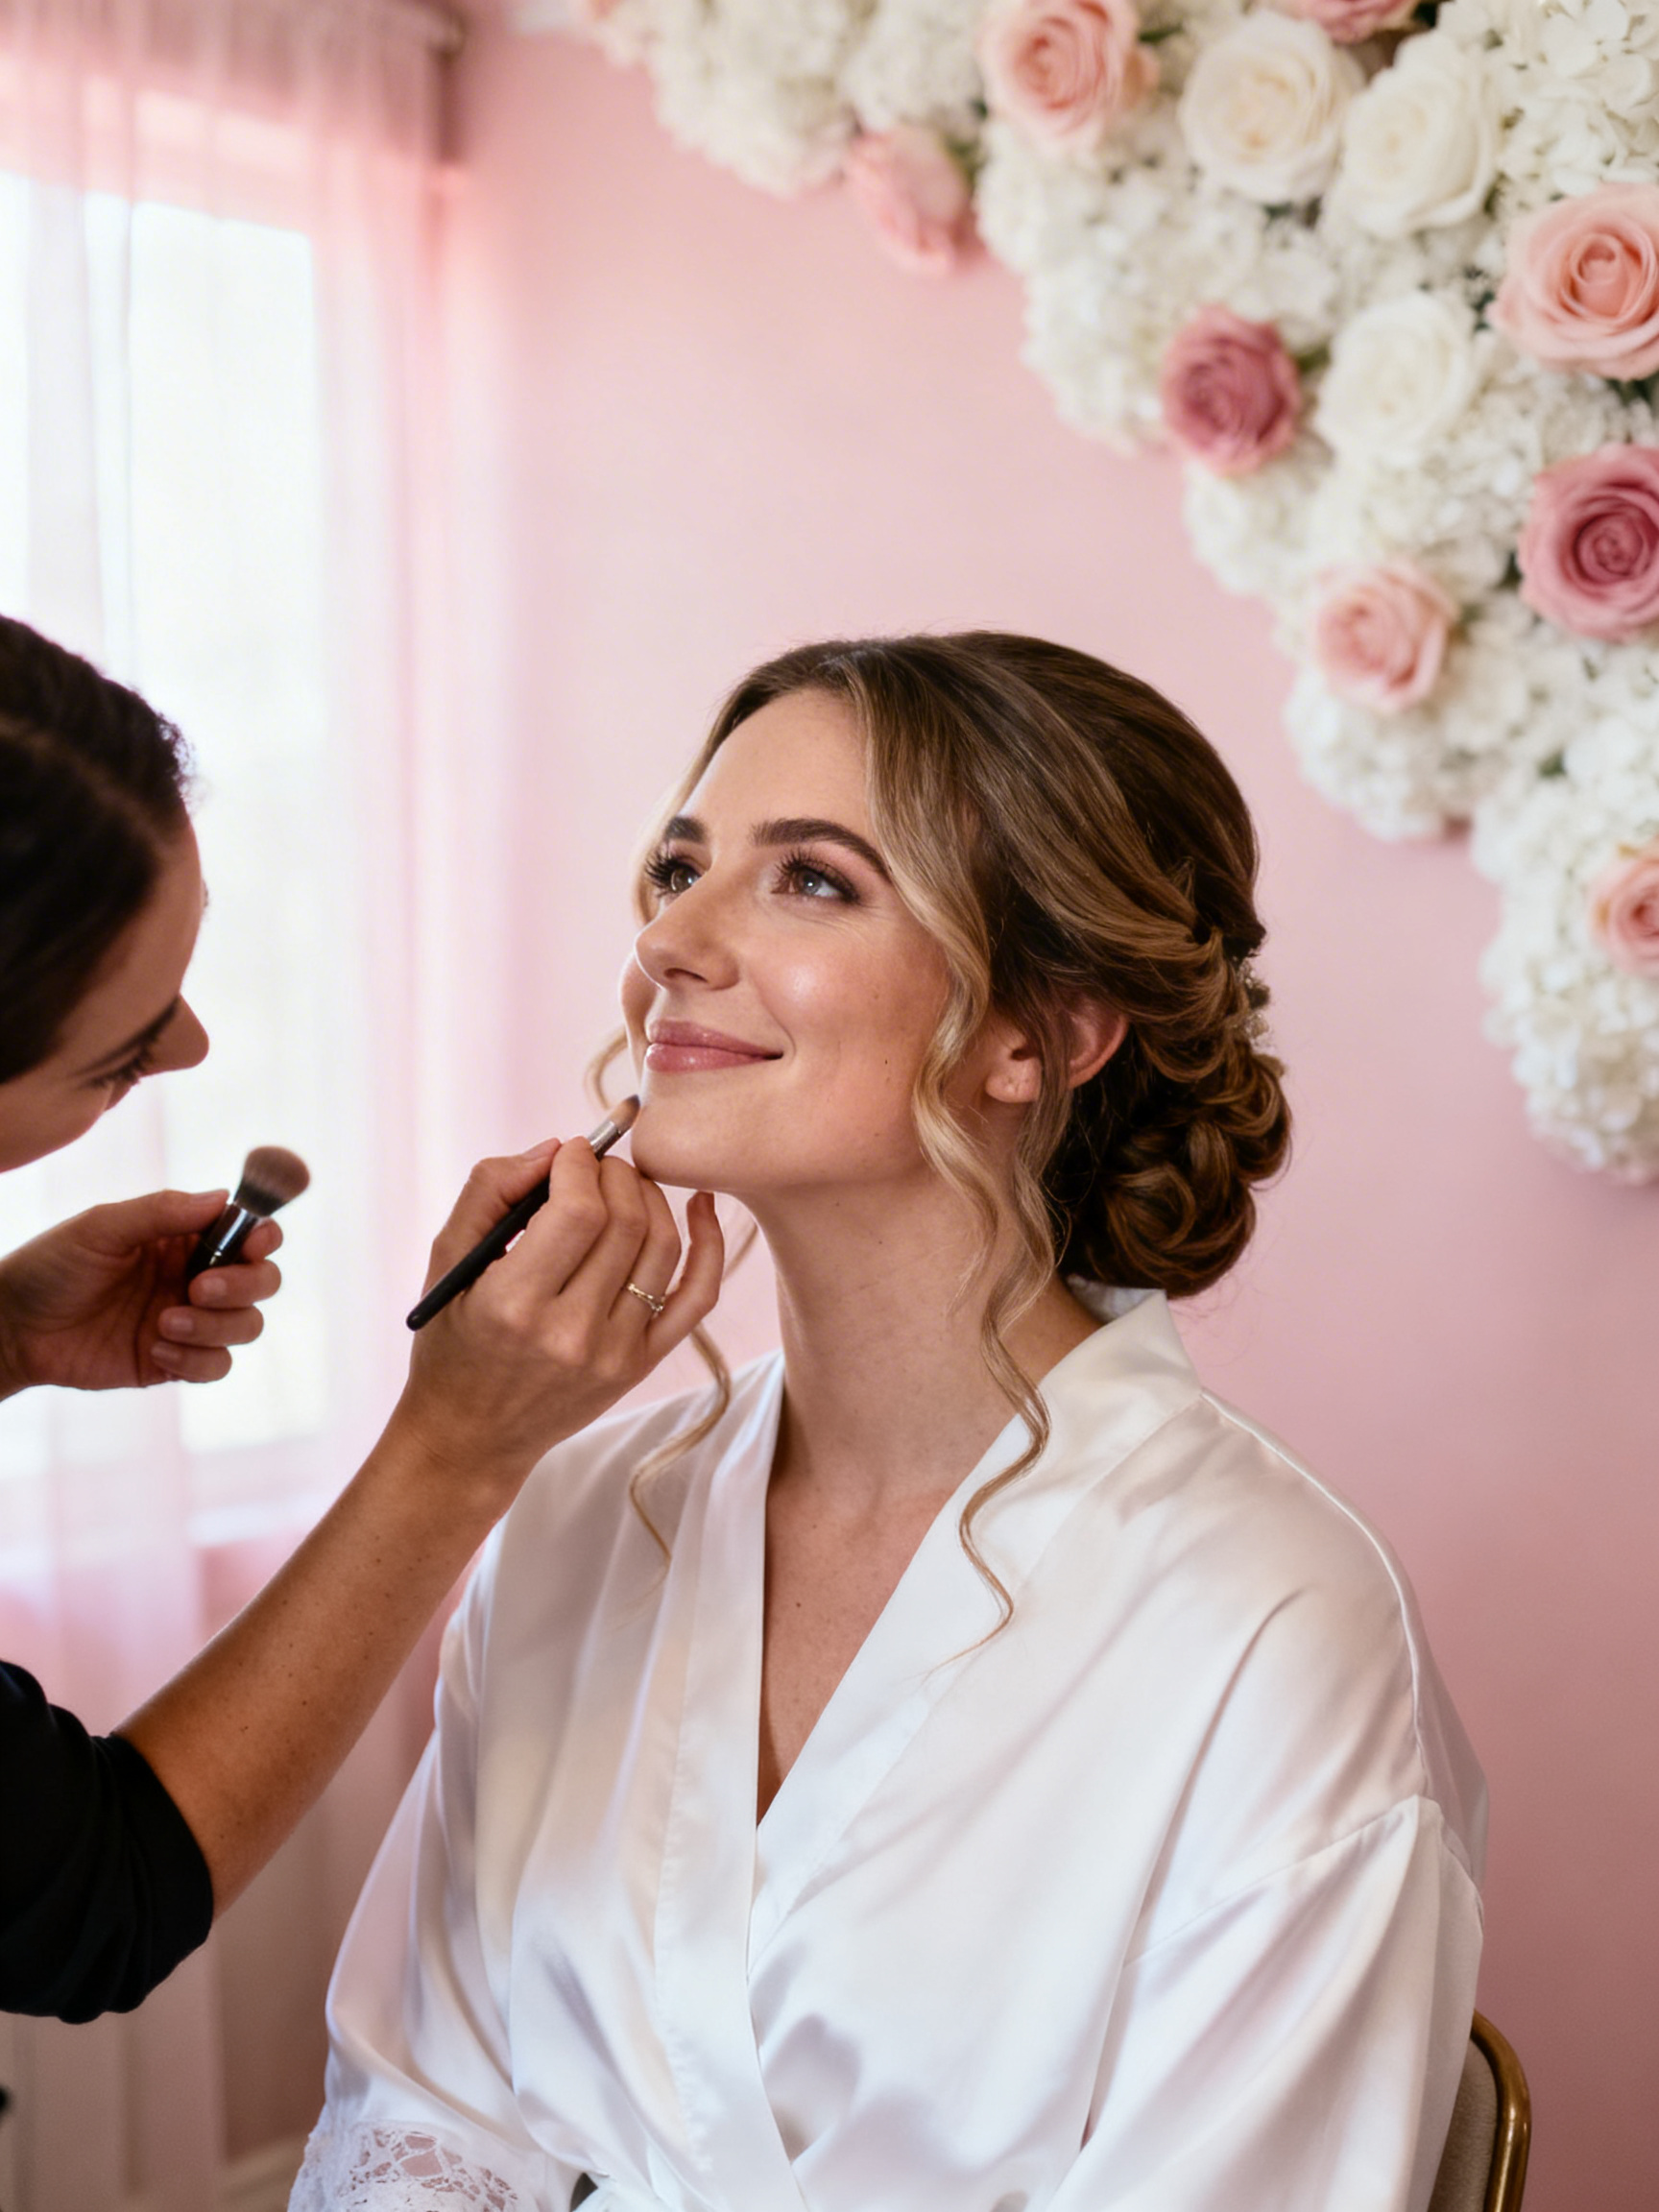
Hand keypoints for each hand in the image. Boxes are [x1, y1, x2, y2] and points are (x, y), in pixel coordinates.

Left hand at [0, 1191, 283, 1397]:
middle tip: (199, 1288)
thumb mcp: (101, 1228)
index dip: (263, 1237)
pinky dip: (196, 1360)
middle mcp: (196, 1277)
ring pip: (247, 1326)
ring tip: (164, 1322)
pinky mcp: (174, 1363)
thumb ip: (162, 1211)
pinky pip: (217, 1366)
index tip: (253, 1243)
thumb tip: (225, 1197)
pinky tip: (155, 1349)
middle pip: (263, 1281)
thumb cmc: (50, 1268)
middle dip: (243, 1285)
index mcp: (185, 1239)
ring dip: (215, 1325)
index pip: (250, 1234)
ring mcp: (189, 1322)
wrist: (13, 1328)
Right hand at [390, 1134, 723, 1498]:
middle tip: (597, 1164)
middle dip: (615, 1174)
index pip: (578, 1212)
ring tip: (625, 1185)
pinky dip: (709, 1243)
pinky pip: (696, 1296)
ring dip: (651, 1197)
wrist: (472, 1436)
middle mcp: (570, 1333)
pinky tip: (701, 1204)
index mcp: (514, 1305)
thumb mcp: (446, 1262)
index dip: (581, 1166)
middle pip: (626, 1223)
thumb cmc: (451, 1342)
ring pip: (662, 1248)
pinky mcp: (640, 1365)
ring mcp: (614, 1354)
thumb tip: (556, 1149)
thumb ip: (490, 1192)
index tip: (571, 1152)